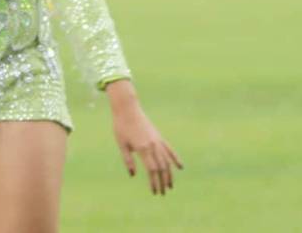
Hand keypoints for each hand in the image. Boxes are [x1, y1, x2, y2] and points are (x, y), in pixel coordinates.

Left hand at [106, 80, 182, 195]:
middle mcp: (153, 145)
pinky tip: (180, 167)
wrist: (127, 108)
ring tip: (170, 185)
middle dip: (163, 182)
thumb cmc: (121, 126)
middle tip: (163, 193)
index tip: (154, 192)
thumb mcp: (122, 144)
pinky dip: (175, 158)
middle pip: (161, 168)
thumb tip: (132, 175)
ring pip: (167, 160)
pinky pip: (169, 149)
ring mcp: (157, 140)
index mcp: (143, 148)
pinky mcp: (159, 136)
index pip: (152, 170)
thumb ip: (128, 160)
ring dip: (170, 174)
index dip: (154, 182)